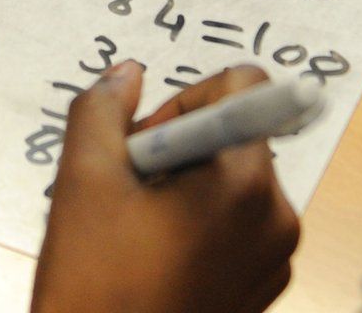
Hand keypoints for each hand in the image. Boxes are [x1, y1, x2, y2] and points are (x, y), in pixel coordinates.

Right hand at [32, 63, 298, 312]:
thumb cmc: (97, 284)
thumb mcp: (84, 178)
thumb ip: (103, 108)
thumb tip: (127, 74)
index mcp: (245, 183)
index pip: (246, 87)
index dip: (185, 95)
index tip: (146, 138)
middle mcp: (277, 217)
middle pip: (234, 136)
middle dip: (176, 146)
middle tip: (128, 186)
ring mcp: (274, 258)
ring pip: (231, 180)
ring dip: (183, 184)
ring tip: (134, 226)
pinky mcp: (262, 286)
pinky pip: (236, 224)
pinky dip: (196, 222)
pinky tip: (151, 254)